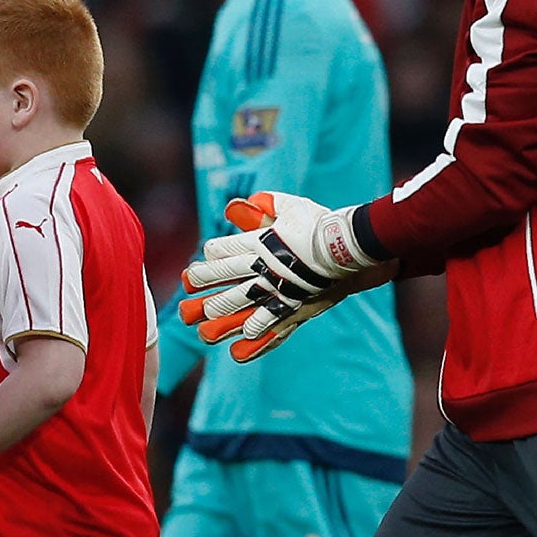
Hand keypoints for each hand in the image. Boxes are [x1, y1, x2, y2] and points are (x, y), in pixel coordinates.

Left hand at [178, 191, 382, 360]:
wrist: (346, 246)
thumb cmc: (320, 223)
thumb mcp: (293, 206)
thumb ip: (271, 203)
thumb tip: (252, 199)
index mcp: (259, 240)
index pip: (224, 248)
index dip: (212, 253)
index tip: (206, 257)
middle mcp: (262, 264)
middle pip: (225, 273)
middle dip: (204, 280)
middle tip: (190, 285)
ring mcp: (275, 286)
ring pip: (239, 299)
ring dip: (220, 308)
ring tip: (205, 319)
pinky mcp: (291, 303)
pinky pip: (268, 319)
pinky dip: (254, 329)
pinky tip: (242, 337)